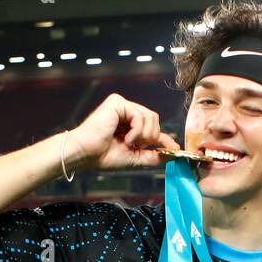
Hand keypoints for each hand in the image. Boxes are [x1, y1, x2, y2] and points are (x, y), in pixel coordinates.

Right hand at [66, 94, 180, 172]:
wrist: (86, 154)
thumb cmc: (103, 156)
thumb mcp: (135, 158)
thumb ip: (153, 155)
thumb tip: (173, 154)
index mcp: (128, 124)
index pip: (153, 127)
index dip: (164, 138)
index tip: (175, 149)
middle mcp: (126, 112)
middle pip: (155, 119)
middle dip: (151, 136)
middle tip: (137, 146)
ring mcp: (122, 106)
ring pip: (151, 117)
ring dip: (144, 134)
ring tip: (129, 142)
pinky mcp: (118, 103)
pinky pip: (140, 115)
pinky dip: (137, 130)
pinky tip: (126, 137)